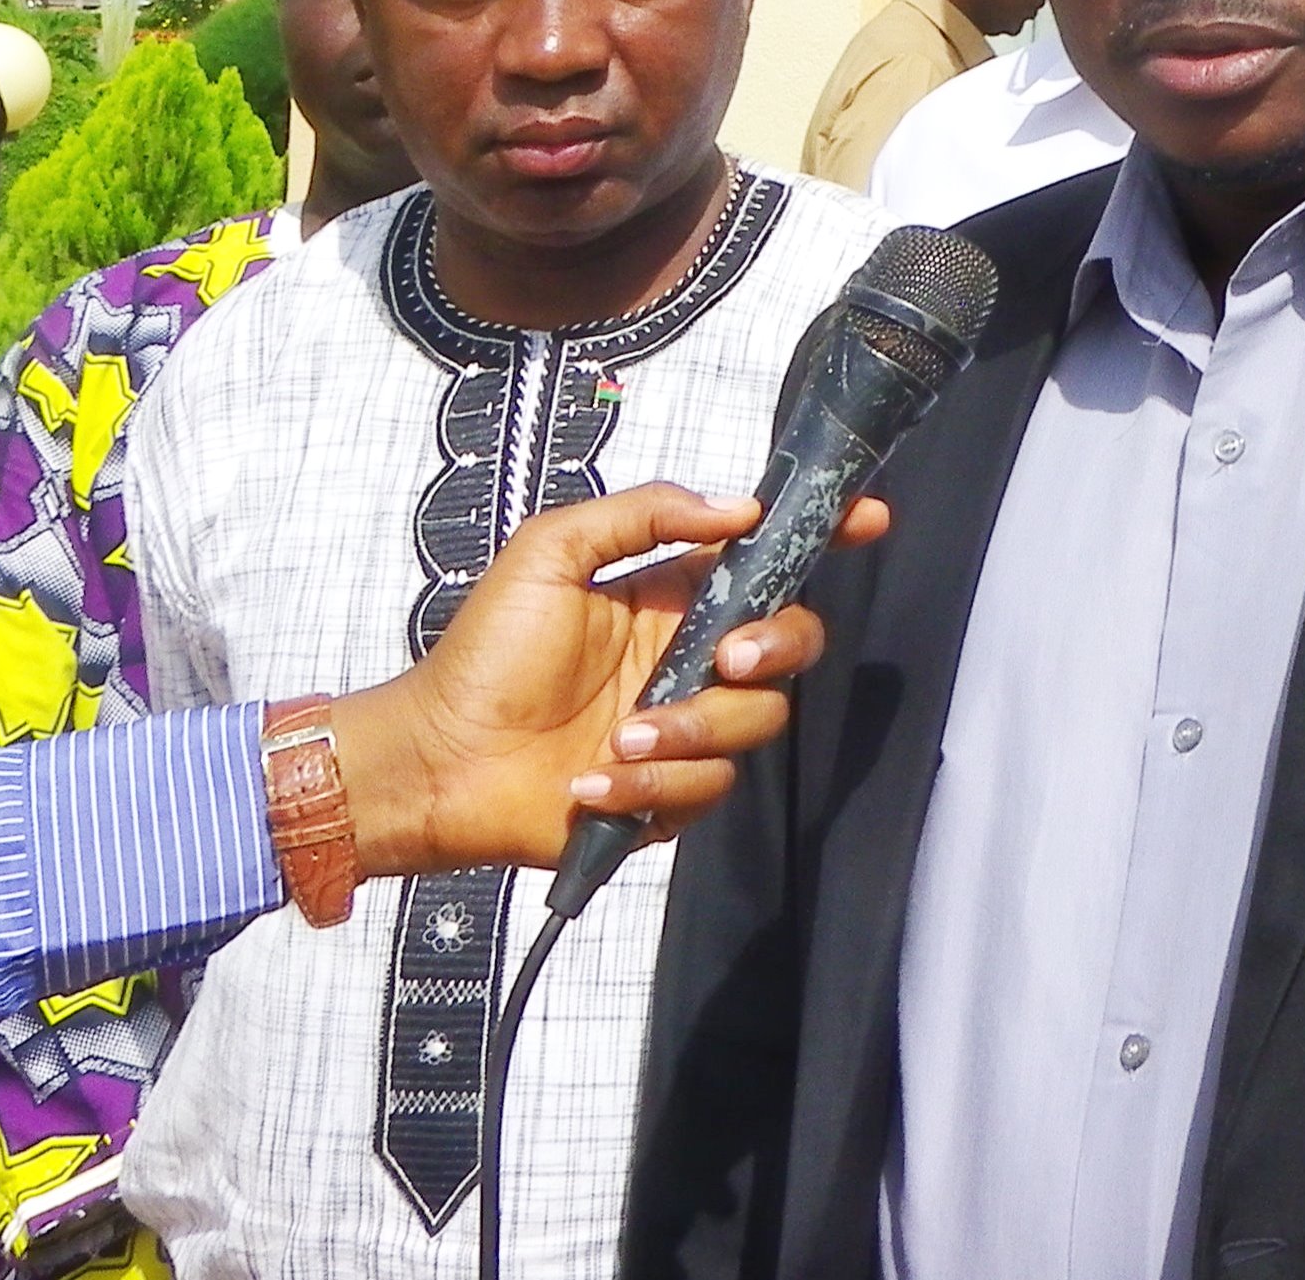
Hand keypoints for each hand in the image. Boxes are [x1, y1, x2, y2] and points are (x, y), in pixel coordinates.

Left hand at [324, 481, 885, 875]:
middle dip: (777, 646)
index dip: (824, 539)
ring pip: (756, 723)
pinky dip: (649, 786)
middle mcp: (691, 660)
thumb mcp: (550, 553)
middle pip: (792, 644)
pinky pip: (705, 788)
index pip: (766, 562)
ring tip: (618, 737)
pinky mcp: (670, 795)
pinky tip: (591, 780)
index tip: (867, 520)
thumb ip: (641, 512)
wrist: (437, 760)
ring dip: (691, 728)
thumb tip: (735, 508)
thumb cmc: (481, 657)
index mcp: (673, 599)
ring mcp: (686, 729)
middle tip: (728, 657)